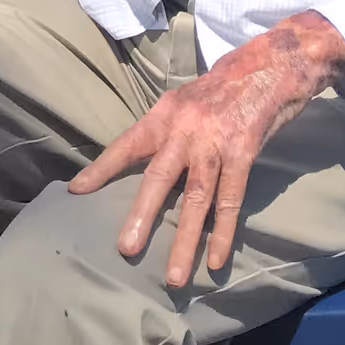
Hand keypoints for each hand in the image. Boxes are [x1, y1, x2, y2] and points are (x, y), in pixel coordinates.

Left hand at [68, 12, 344, 287]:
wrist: (268, 67)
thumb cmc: (220, 91)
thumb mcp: (184, 102)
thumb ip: (165, 133)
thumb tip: (141, 168)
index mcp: (165, 113)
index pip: (127, 144)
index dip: (102, 168)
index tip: (76, 191)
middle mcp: (185, 128)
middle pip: (158, 176)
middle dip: (141, 215)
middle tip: (126, 249)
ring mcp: (215, 142)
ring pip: (196, 198)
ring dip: (185, 240)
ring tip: (175, 277)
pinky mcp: (243, 153)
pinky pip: (231, 200)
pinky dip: (223, 233)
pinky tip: (216, 260)